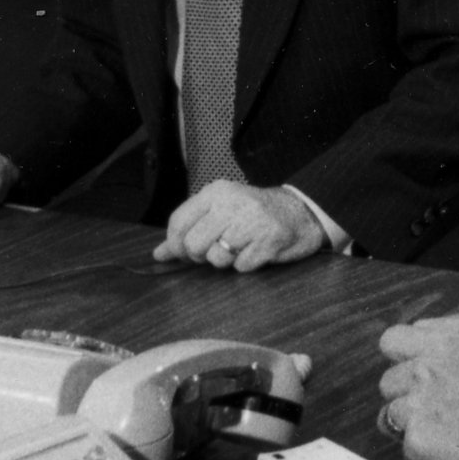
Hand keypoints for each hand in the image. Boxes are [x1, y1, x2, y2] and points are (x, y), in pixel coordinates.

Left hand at [153, 180, 328, 271]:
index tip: (183, 253)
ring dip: (226, 261)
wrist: (299, 212)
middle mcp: (231, 203)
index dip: (175, 244)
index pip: (178, 222)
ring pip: (217, 258)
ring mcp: (252, 221)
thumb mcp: (220, 212)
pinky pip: (242, 266)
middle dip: (200, 256)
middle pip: (194, 244)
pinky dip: (247, 265)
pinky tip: (256, 251)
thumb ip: (189, 230)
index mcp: (216, 192)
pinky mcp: (269, 240)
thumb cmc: (253, 215)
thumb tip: (159, 254)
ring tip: (240, 247)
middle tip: (215, 251)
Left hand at [376, 314, 458, 459]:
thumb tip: (428, 388)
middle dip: (405, 401)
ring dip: (413, 431)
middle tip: (435, 418)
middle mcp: (426, 369)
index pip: (392, 341)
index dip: (401, 361)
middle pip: (388, 384)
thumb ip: (454, 372)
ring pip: (391, 421)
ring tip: (448, 443)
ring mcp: (417, 406)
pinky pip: (408, 455)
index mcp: (447, 344)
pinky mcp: (417, 442)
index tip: (414, 378)